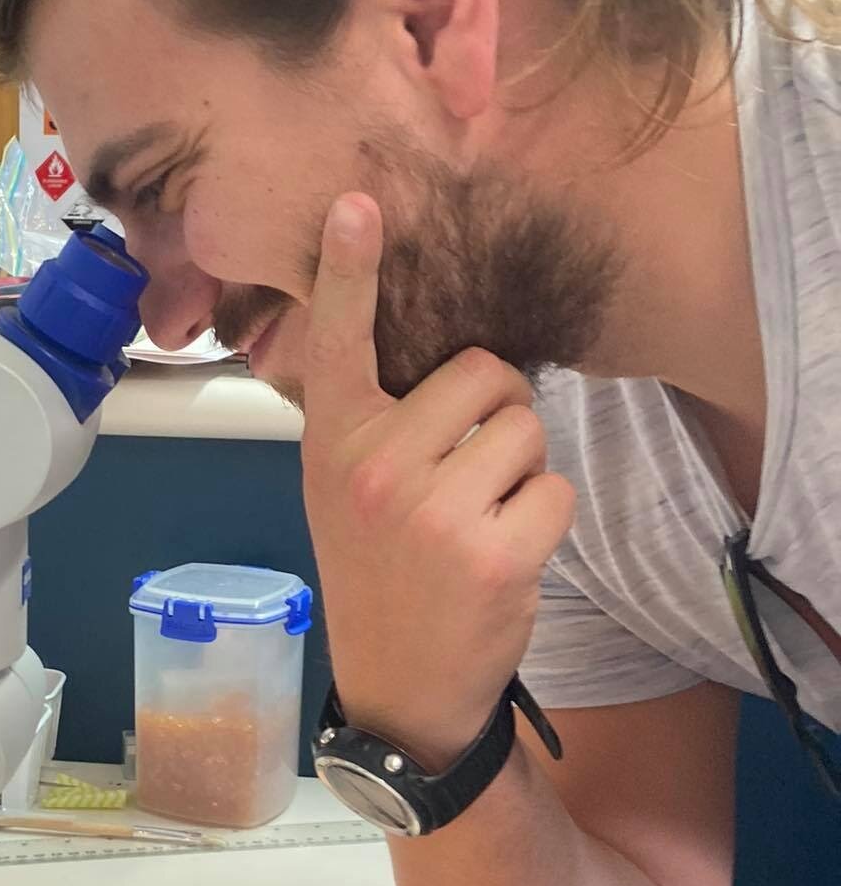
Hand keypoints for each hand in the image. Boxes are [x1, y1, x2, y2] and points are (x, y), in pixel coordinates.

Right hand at [301, 194, 575, 769]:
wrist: (399, 683)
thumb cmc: (378, 568)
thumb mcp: (343, 488)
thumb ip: (373, 420)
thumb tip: (440, 352)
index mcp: (332, 440)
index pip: (340, 338)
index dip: (349, 266)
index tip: (359, 202)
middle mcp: (374, 466)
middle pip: (485, 373)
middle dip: (497, 412)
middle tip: (467, 469)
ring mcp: (432, 511)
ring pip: (526, 429)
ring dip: (521, 470)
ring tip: (480, 518)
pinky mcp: (492, 552)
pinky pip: (554, 489)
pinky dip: (543, 519)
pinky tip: (503, 555)